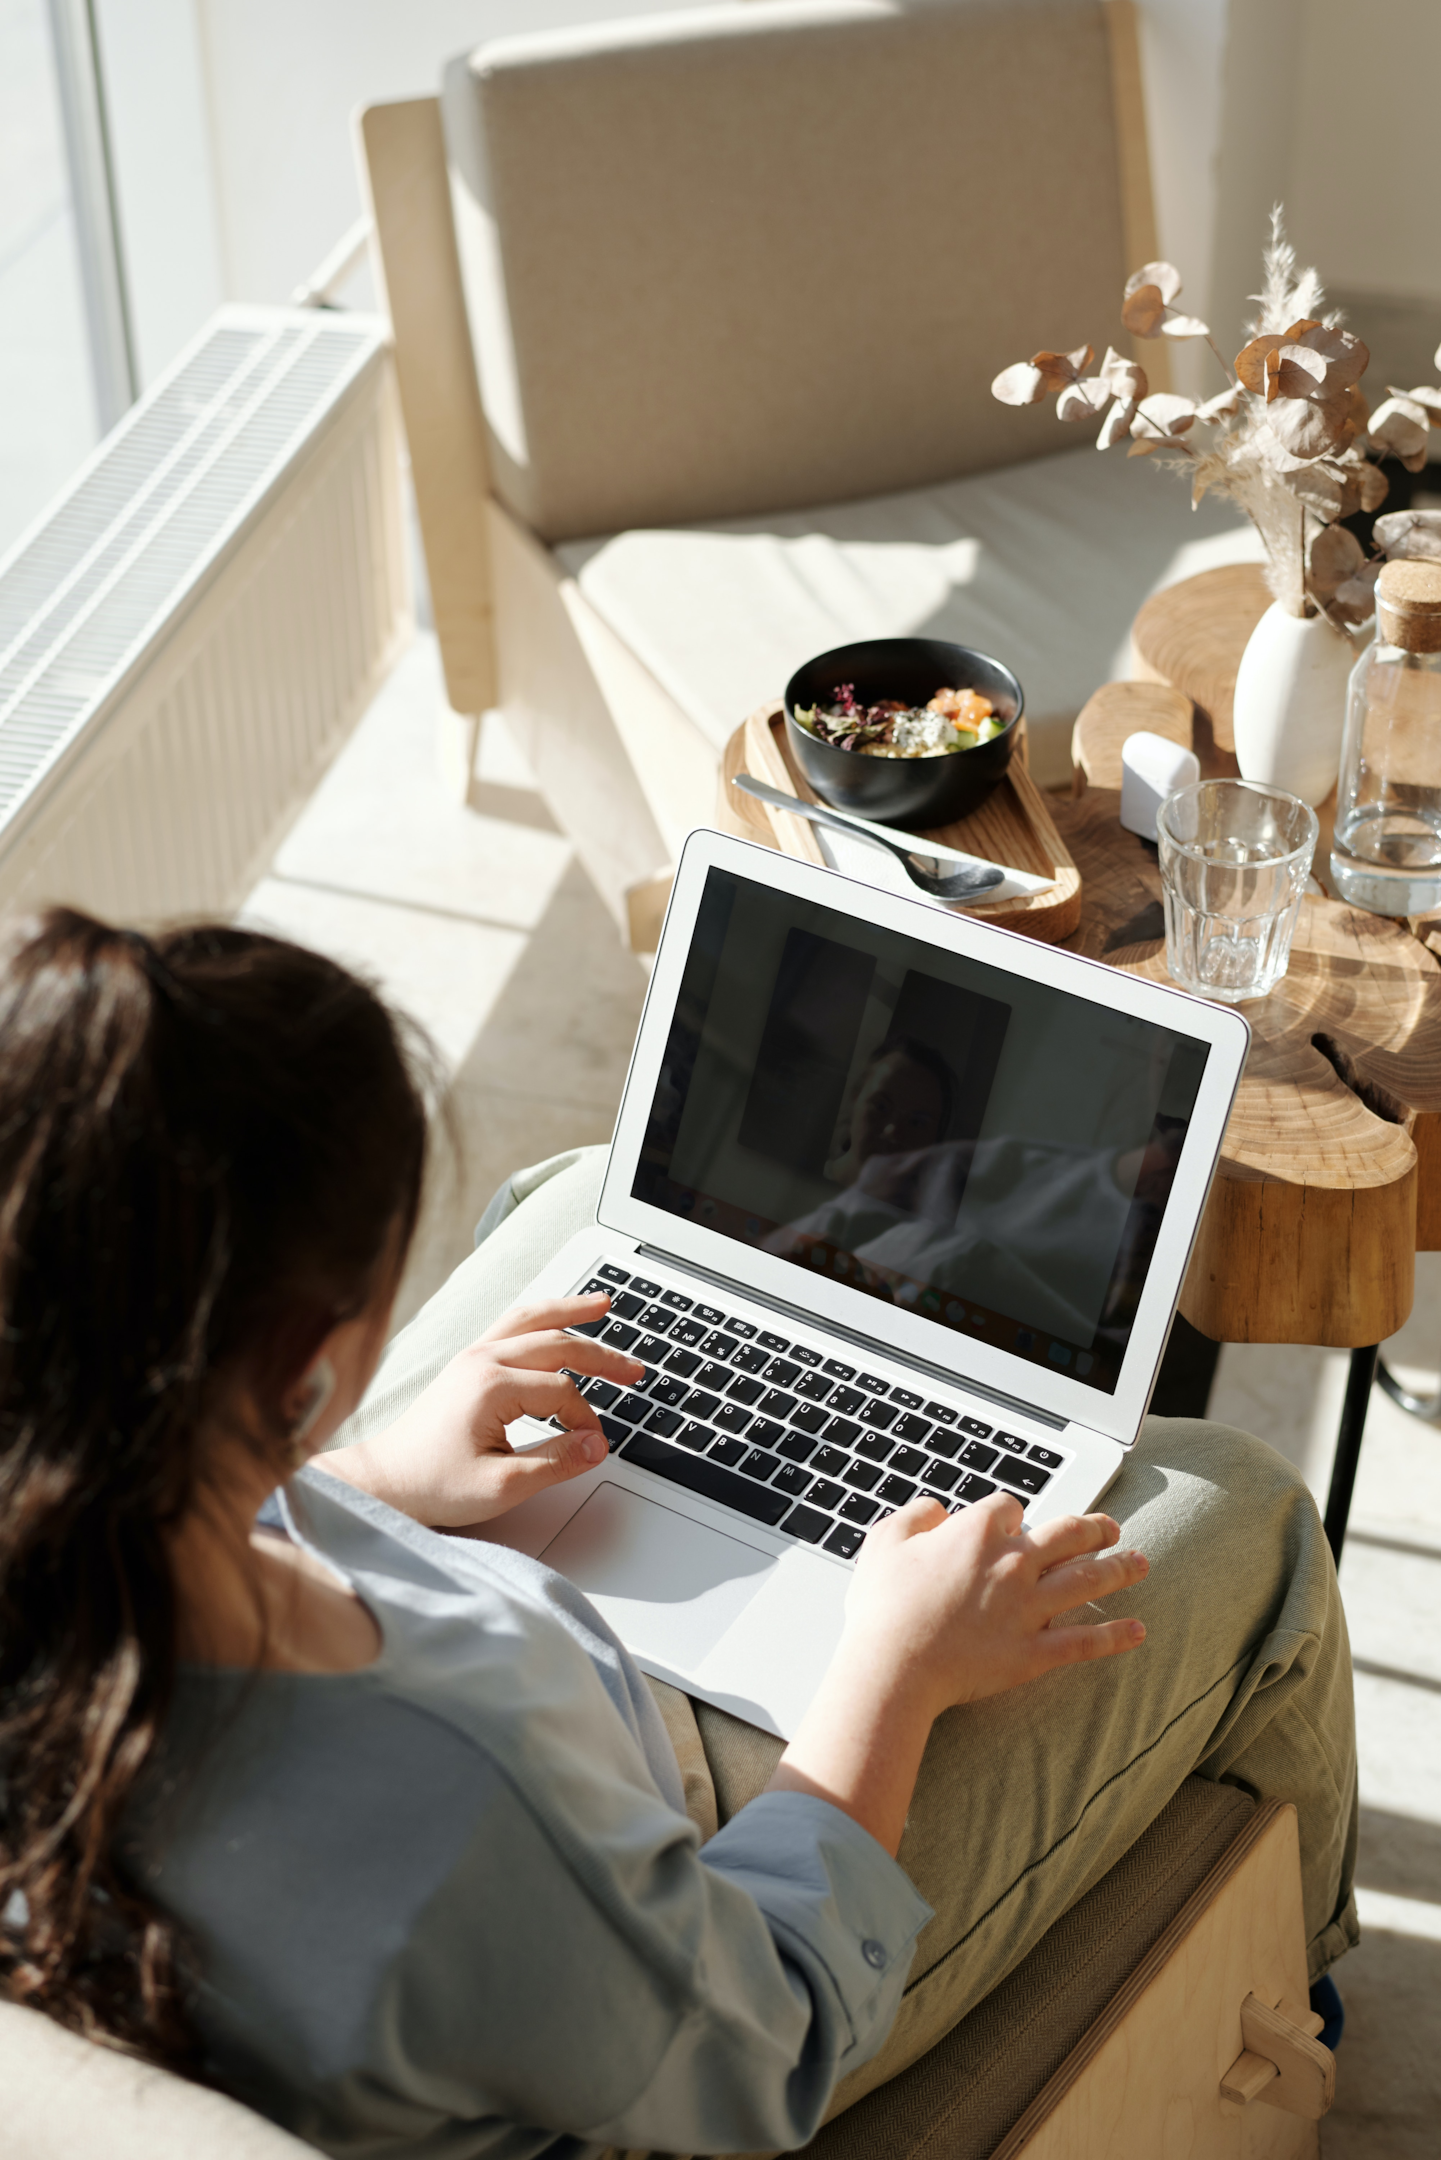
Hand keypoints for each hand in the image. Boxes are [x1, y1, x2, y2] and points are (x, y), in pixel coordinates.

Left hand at [316, 1292, 643, 1526]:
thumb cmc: (432, 1485)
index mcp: (491, 1386)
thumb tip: (597, 1446)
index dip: (585, 1420)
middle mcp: (482, 1361)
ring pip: (531, 1320)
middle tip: (636, 1370)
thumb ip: (556, 1463)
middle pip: (557, 1345)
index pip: (562, 1393)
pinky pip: (510, 1325)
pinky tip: (556, 1317)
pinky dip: (540, 1316)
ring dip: (570, 1312)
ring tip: (603, 1304)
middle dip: (602, 1357)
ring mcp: (472, 1357)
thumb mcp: (501, 1485)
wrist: (385, 1482)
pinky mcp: (466, 1364)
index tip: (593, 1447)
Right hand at [766, 1495, 1146, 1854]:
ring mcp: (1029, 1609)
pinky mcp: (1035, 1652)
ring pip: (1087, 1580)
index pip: (1011, 1508)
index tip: (1013, 1523)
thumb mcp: (884, 1542)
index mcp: (977, 1533)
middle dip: (1092, 1528)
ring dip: (1119, 1568)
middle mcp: (1013, 1564)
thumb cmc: (882, 1607)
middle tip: (1109, 1528)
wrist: (894, 1666)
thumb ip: (915, 1515)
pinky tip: (1138, 1630)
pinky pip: (1085, 1641)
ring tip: (1140, 1562)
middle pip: (1066, 1535)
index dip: (1012, 1514)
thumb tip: (937, 1509)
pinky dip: (1115, 1635)